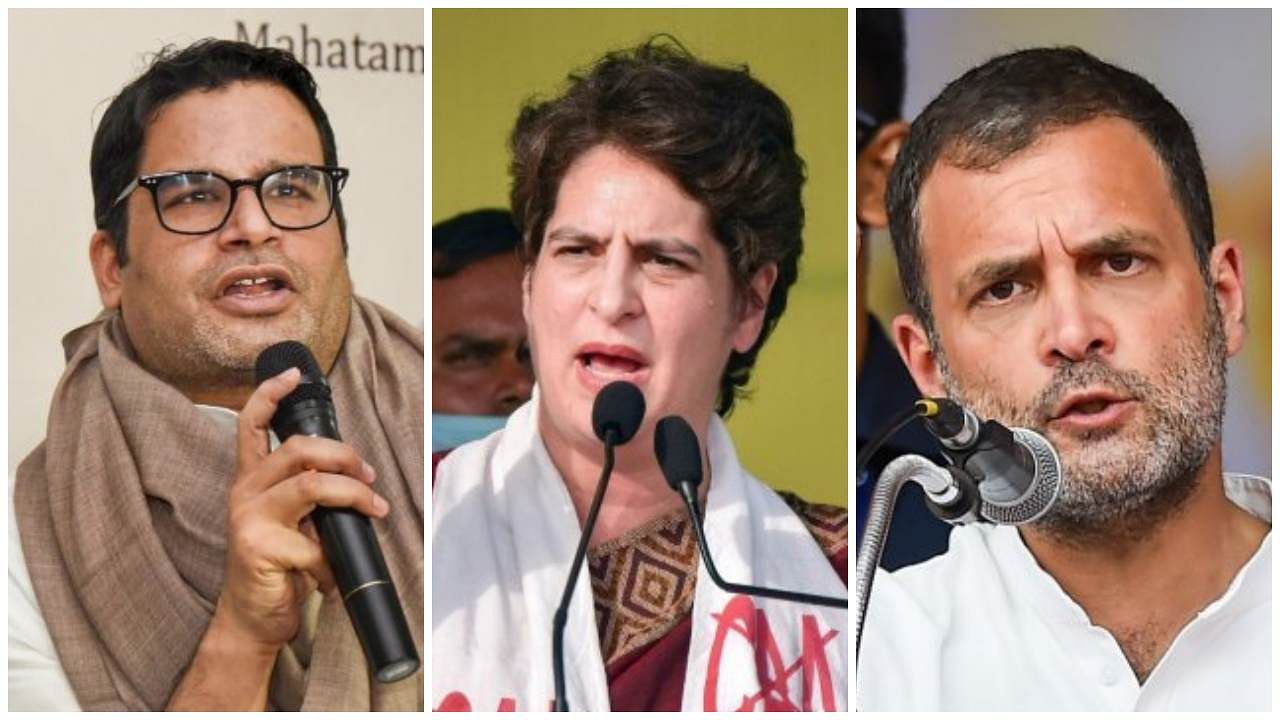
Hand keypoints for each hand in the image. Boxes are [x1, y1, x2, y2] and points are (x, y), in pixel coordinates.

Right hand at [215, 366, 385, 652]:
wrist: (254, 618)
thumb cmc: (281, 567)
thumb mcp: (295, 521)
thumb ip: (311, 493)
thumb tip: (355, 478)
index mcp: (252, 478)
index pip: (251, 423)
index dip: (271, 393)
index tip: (293, 374)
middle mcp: (245, 490)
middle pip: (300, 448)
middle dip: (346, 456)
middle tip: (370, 478)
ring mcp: (248, 517)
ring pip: (313, 485)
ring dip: (354, 496)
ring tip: (374, 510)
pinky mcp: (257, 547)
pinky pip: (313, 541)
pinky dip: (332, 558)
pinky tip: (329, 574)